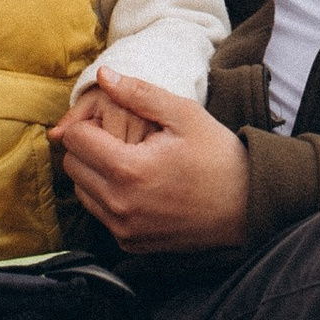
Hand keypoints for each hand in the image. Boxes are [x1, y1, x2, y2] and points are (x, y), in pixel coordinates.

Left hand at [50, 71, 249, 251]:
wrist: (248, 207)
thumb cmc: (219, 157)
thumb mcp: (184, 114)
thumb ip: (139, 93)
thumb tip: (102, 75)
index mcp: (128, 170)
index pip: (74, 138)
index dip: (88, 121)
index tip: (110, 119)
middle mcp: (119, 205)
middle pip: (72, 165)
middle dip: (87, 146)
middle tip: (119, 137)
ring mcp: (124, 229)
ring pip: (81, 192)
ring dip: (94, 172)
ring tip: (128, 160)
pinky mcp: (130, 243)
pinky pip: (100, 214)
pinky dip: (108, 197)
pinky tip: (137, 185)